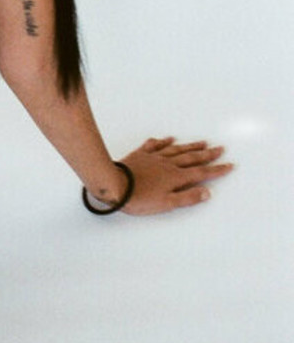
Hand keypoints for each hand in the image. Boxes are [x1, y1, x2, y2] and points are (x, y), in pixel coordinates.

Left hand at [118, 136, 233, 214]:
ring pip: (176, 150)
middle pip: (192, 158)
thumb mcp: (167, 204)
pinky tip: (168, 138)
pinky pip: (155, 145)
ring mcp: (154, 158)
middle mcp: (168, 164)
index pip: (201, 173)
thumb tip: (207, 192)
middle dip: (208, 154)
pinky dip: (163, 141)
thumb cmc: (140, 198)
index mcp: (176, 177)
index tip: (229, 165)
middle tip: (221, 148)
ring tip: (202, 142)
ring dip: (190, 146)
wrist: (114, 185)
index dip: (217, 170)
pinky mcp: (140, 155)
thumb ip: (188, 197)